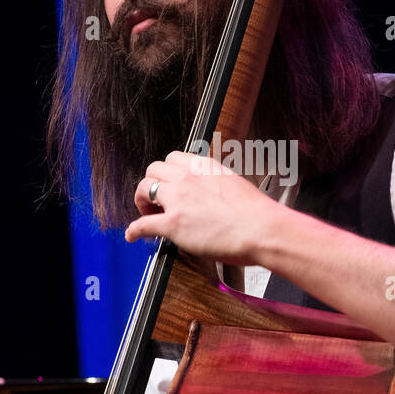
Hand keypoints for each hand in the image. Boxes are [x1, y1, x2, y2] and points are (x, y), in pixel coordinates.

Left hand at [124, 150, 279, 264]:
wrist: (262, 229)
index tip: (169, 183)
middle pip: (153, 170)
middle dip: (152, 183)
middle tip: (156, 198)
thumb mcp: (234, 183)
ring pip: (144, 189)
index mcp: (204, 166)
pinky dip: (134, 230)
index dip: (167, 173)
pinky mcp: (173, 224)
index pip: (173, 158)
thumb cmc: (256, 213)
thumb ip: (215, 183)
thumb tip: (209, 193)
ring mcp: (178, 200)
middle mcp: (187, 178)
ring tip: (146, 212)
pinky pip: (143, 224)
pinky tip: (133, 235)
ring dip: (141, 200)